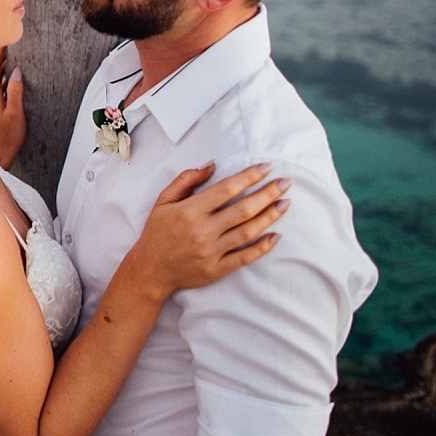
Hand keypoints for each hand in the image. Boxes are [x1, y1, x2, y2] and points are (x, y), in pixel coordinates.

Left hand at [0, 47, 24, 168]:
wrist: (0, 152)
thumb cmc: (9, 135)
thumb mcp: (16, 112)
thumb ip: (15, 91)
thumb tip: (17, 71)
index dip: (0, 51)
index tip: (6, 39)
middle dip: (1, 55)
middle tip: (12, 43)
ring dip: (4, 66)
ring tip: (15, 55)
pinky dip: (4, 77)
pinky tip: (13, 76)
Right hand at [127, 163, 290, 299]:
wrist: (150, 270)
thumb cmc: (157, 232)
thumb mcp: (163, 201)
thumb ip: (186, 180)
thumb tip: (212, 165)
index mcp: (189, 211)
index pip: (226, 189)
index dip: (249, 177)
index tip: (266, 167)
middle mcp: (202, 230)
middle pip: (243, 209)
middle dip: (268, 193)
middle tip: (286, 182)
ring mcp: (210, 251)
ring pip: (248, 231)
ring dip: (270, 217)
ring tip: (285, 203)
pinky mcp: (216, 269)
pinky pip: (244, 257)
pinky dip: (263, 247)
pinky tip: (277, 236)